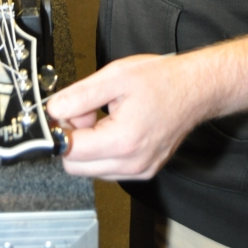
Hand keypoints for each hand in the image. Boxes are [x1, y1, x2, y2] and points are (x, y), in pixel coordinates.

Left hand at [47, 53, 207, 179]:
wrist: (195, 89)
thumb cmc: (161, 80)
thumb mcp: (115, 77)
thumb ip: (79, 95)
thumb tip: (53, 110)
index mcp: (123, 141)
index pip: (70, 152)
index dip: (61, 129)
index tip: (64, 112)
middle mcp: (132, 164)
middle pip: (76, 166)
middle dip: (73, 137)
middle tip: (86, 110)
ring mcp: (139, 170)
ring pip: (90, 169)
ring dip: (88, 144)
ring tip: (104, 115)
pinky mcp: (143, 170)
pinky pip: (108, 167)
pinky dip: (103, 149)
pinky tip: (114, 125)